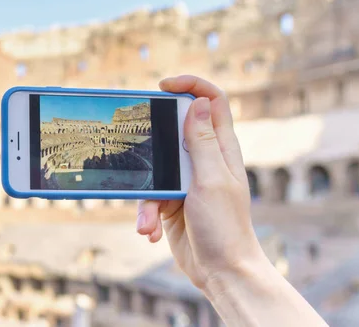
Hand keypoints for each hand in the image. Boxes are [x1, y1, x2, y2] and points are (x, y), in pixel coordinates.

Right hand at [136, 75, 266, 289]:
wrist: (221, 272)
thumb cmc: (224, 227)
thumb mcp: (211, 181)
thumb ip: (202, 142)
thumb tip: (197, 103)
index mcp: (221, 149)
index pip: (211, 102)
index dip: (191, 86)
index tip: (162, 87)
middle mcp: (204, 160)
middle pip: (174, 131)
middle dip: (153, 141)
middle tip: (134, 145)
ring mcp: (187, 181)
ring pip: (155, 169)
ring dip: (147, 198)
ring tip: (148, 223)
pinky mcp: (172, 202)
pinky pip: (150, 198)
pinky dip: (147, 216)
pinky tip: (151, 233)